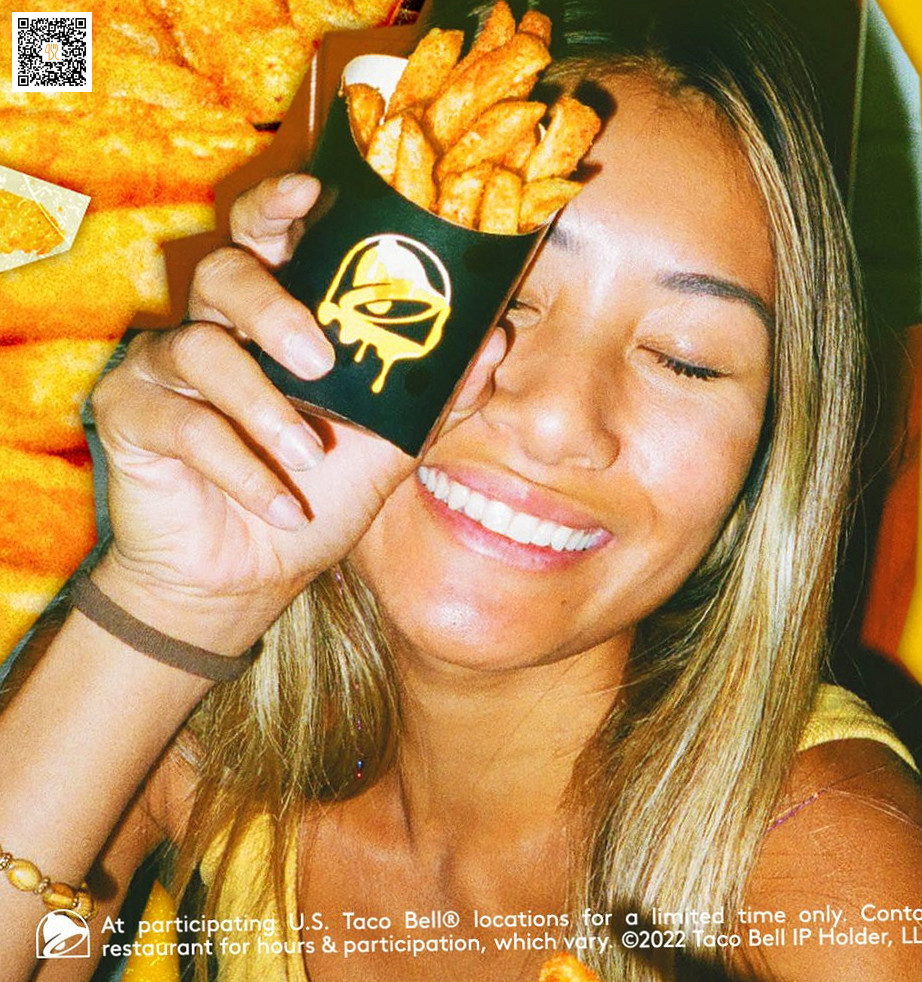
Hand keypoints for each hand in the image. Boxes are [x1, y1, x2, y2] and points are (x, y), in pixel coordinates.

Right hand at [90, 174, 502, 650]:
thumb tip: (493, 342)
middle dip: (275, 309)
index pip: (267, 239)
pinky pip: (184, 422)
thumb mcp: (385, 450)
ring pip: (201, 348)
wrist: (251, 575)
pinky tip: (282, 507)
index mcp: (274, 322)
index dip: (279, 206)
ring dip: (264, 409)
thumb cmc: (314, 497)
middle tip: (320, 360)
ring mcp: (166, 367)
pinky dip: (242, 469)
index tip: (310, 191)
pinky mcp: (130, 413)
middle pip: (225, 273)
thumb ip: (432, 397)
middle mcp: (216, 329)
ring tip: (310, 458)